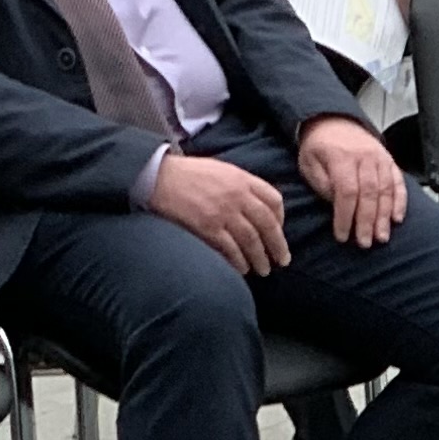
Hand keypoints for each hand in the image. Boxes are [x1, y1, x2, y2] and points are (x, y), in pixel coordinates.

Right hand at [149, 153, 289, 276]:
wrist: (157, 177)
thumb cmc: (186, 172)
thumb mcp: (220, 169)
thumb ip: (239, 184)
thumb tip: (254, 203)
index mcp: (242, 178)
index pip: (274, 200)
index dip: (281, 219)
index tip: (279, 231)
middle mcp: (237, 195)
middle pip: (267, 224)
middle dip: (277, 245)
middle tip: (281, 260)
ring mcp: (223, 212)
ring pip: (252, 240)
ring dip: (260, 258)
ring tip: (262, 270)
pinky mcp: (207, 226)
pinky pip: (230, 249)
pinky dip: (238, 261)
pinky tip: (241, 269)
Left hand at [297, 115, 406, 247]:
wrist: (332, 121)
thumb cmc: (318, 147)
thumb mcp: (309, 163)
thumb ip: (322, 185)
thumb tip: (338, 207)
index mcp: (341, 157)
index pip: (346, 192)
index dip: (345, 216)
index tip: (342, 235)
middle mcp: (364, 157)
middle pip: (369, 194)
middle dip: (367, 222)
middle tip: (365, 243)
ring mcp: (380, 158)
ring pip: (386, 191)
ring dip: (384, 217)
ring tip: (381, 237)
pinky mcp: (390, 161)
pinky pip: (398, 182)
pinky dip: (399, 202)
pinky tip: (397, 219)